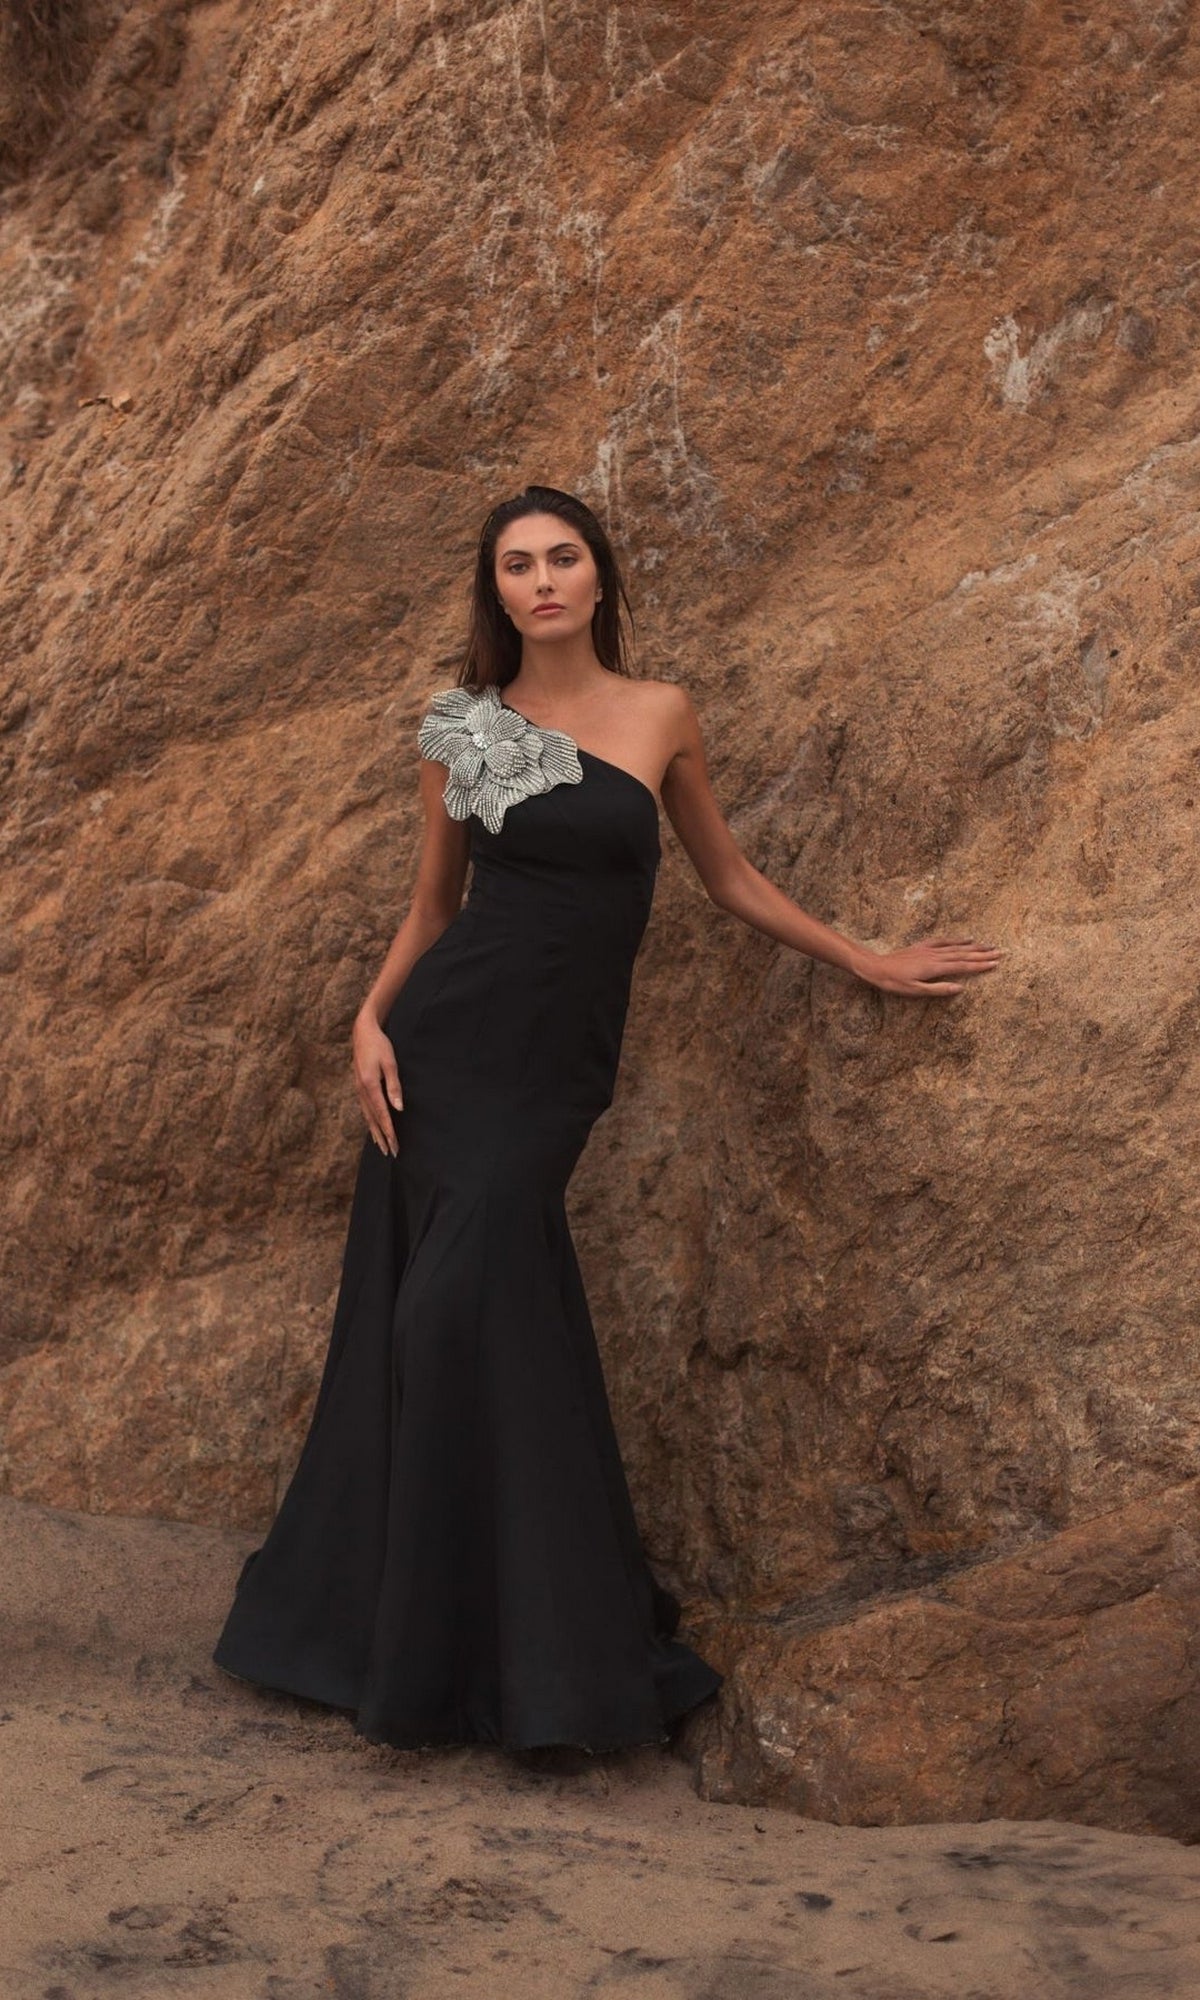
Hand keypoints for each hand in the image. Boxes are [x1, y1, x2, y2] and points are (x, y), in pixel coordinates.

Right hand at [352, 1010, 403, 1155]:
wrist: (362, 1032)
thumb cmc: (379, 1046)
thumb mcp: (390, 1063)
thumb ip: (394, 1086)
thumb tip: (398, 1108)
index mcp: (369, 1086)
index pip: (382, 1114)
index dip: (389, 1131)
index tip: (395, 1144)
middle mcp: (362, 1091)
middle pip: (373, 1119)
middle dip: (383, 1137)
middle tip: (391, 1152)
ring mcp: (359, 1089)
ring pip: (367, 1116)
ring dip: (375, 1132)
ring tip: (382, 1146)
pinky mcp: (359, 1087)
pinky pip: (365, 1109)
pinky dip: (370, 1122)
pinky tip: (373, 1128)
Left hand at [853, 937, 1002, 997]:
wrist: (877, 967)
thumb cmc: (894, 983)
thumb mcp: (915, 991)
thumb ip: (938, 990)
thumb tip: (960, 989)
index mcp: (935, 968)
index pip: (963, 967)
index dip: (981, 965)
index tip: (996, 963)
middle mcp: (936, 956)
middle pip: (964, 955)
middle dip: (983, 954)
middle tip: (1001, 953)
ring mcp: (930, 949)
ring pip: (957, 947)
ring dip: (975, 947)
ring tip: (990, 946)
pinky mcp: (923, 946)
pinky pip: (944, 940)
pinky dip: (958, 940)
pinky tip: (967, 939)